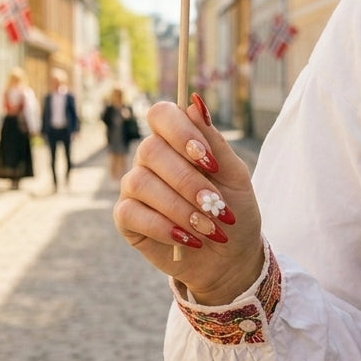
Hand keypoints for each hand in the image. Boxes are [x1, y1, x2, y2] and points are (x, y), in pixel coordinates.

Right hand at [113, 94, 264, 304]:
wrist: (230, 257)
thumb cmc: (232, 211)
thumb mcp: (235, 177)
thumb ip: (214, 142)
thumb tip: (196, 103)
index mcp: (175, 140)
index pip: (161, 114)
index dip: (180, 132)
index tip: (209, 161)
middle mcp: (150, 158)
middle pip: (151, 150)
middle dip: (189, 182)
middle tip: (217, 208)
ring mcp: (134, 186)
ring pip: (141, 183)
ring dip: (180, 208)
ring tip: (208, 229)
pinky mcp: (126, 217)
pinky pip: (131, 213)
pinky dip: (163, 227)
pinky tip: (187, 240)